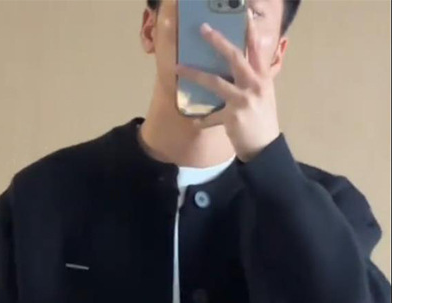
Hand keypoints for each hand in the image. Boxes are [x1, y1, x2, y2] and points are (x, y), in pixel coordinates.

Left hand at [175, 12, 280, 161]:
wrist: (265, 148)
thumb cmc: (263, 120)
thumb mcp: (264, 95)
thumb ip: (255, 79)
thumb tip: (241, 66)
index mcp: (262, 77)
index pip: (256, 49)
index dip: (249, 31)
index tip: (243, 14)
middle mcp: (254, 84)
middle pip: (234, 57)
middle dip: (217, 41)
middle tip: (203, 29)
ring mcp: (242, 100)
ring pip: (215, 81)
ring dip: (194, 74)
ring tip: (178, 68)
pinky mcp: (232, 117)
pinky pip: (211, 116)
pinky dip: (203, 120)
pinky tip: (195, 123)